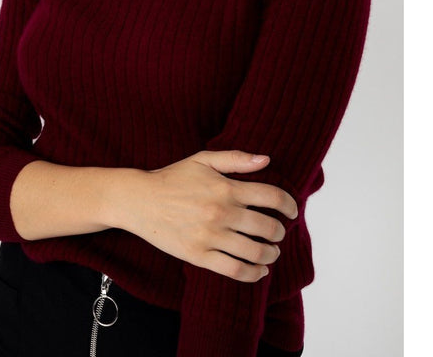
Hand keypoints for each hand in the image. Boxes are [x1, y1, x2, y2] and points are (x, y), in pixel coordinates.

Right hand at [124, 150, 297, 282]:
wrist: (140, 200)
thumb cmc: (172, 178)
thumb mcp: (202, 159)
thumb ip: (236, 159)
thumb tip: (267, 160)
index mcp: (226, 187)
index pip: (272, 197)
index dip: (289, 205)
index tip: (292, 212)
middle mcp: (222, 212)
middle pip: (268, 227)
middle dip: (279, 232)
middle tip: (278, 233)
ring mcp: (211, 236)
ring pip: (255, 252)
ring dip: (270, 254)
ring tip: (271, 252)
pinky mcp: (199, 256)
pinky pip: (235, 270)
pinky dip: (254, 274)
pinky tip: (259, 270)